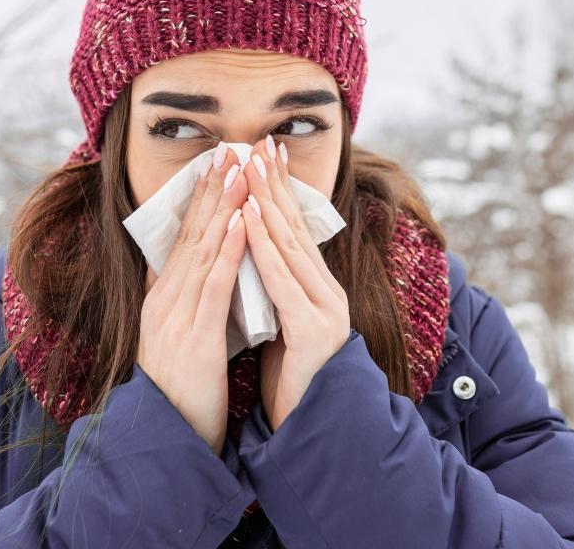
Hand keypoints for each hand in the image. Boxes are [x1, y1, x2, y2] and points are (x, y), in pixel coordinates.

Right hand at [137, 146, 248, 454]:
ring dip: (223, 207)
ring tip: (240, 170)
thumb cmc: (181, 393)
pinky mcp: (193, 336)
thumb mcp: (178, 339)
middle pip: (190, 234)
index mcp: (162, 299)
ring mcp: (175, 316)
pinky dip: (229, 249)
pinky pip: (214, 284)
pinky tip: (243, 221)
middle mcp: (164, 300)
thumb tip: (191, 271)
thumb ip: (183, 303)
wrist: (167, 440)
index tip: (218, 164)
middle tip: (231, 150)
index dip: (201, 200)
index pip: (183, 239)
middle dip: (213, 191)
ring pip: (202, 250)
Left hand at [239, 136, 350, 432]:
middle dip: (275, 183)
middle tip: (260, 142)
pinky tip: (248, 218)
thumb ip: (274, 293)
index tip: (263, 156)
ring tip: (250, 166)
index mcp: (315, 290)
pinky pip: (282, 279)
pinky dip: (262, 245)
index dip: (278, 192)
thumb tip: (252, 261)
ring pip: (290, 245)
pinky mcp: (312, 328)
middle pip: (296, 228)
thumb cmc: (293, 382)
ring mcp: (323, 308)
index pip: (295, 232)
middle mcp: (325, 291)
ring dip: (267, 201)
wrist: (315, 431)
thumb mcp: (281, 326)